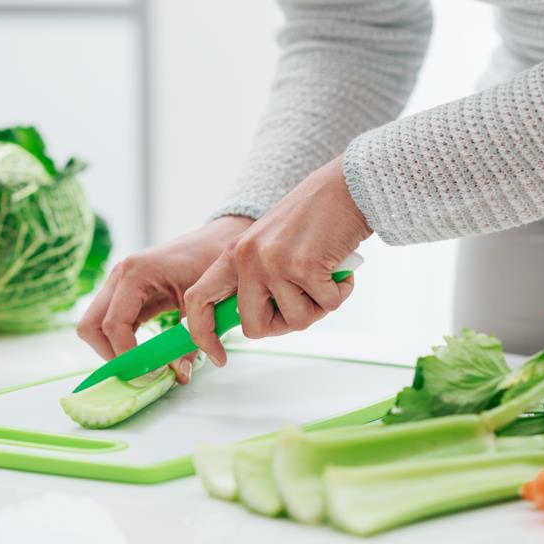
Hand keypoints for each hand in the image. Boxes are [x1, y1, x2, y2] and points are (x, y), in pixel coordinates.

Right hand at [77, 215, 252, 383]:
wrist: (217, 239)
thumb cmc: (210, 261)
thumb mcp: (201, 302)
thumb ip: (188, 340)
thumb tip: (179, 375)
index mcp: (135, 273)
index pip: (113, 324)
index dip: (125, 354)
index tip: (146, 374)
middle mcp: (120, 276)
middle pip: (90, 326)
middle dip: (108, 354)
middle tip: (136, 372)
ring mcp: (119, 283)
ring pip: (94, 325)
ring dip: (112, 348)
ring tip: (141, 364)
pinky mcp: (125, 292)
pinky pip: (110, 321)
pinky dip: (121, 340)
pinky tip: (144, 351)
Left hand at [184, 155, 371, 366]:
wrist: (345, 187)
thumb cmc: (313, 219)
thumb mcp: (269, 246)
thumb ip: (256, 280)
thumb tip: (255, 323)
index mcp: (232, 255)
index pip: (198, 300)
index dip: (203, 334)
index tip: (217, 357)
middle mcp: (246, 258)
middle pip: (253, 327)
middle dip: (283, 324)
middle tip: (305, 302)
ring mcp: (273, 263)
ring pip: (295, 321)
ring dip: (318, 306)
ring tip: (325, 276)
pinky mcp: (303, 266)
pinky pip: (325, 306)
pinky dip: (340, 293)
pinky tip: (341, 269)